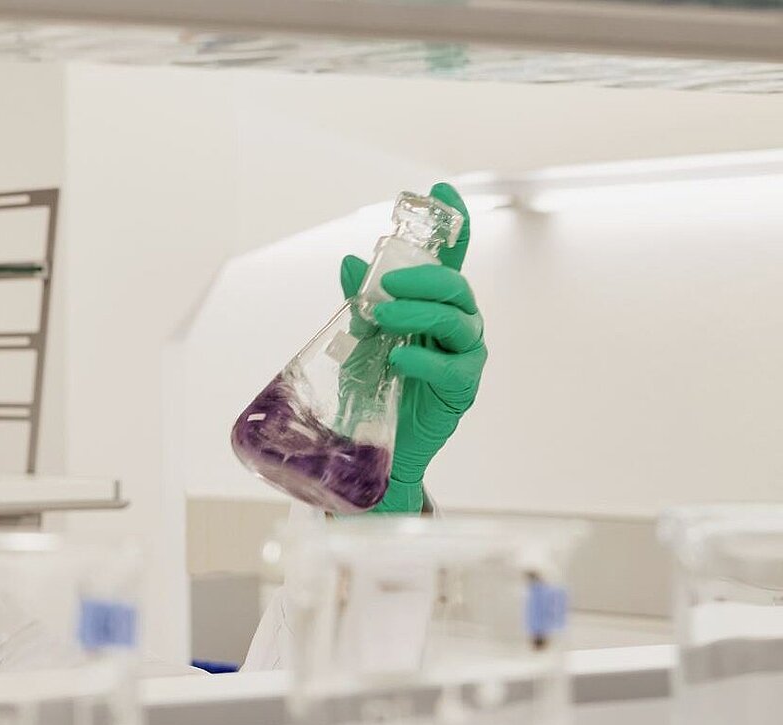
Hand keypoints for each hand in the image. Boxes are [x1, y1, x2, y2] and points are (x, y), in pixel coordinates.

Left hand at [338, 182, 484, 512]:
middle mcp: (458, 324)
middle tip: (386, 282)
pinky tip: (399, 360)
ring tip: (384, 318)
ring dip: (419, 313)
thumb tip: (349, 261)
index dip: (450, 223)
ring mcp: (465, 355)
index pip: (449, 258)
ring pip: (458, 320)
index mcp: (435, 305)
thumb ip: (361, 301)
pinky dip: (423, 360)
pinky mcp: (463, 389)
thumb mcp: (361, 337)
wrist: (378, 443)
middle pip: (456, 287)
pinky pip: (452, 367)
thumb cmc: (376, 384)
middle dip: (424, 277)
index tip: (440, 190)